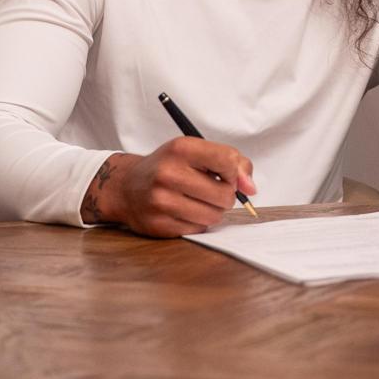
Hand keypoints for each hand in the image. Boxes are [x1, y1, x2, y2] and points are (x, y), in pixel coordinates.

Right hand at [79, 136, 255, 237]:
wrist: (127, 187)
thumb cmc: (168, 167)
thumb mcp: (195, 152)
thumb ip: (230, 161)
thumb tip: (251, 188)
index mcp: (180, 149)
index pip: (226, 161)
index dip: (236, 173)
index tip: (230, 177)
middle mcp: (168, 174)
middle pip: (224, 195)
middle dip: (225, 196)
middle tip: (212, 191)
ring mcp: (161, 201)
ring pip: (214, 216)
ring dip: (213, 212)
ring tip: (198, 202)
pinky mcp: (159, 225)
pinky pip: (198, 230)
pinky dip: (197, 223)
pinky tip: (184, 212)